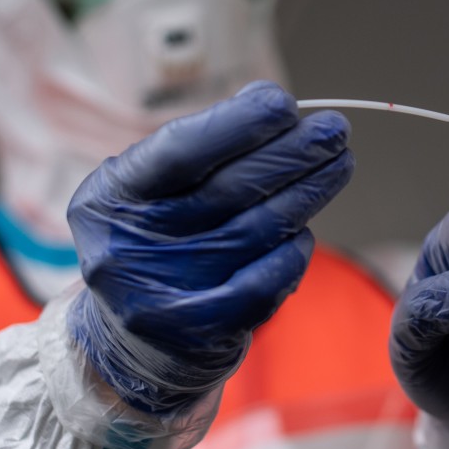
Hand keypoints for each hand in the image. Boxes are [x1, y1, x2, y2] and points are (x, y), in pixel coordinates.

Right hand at [66, 81, 353, 413]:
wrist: (129, 345)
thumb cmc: (154, 244)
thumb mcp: (150, 191)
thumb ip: (199, 150)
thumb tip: (265, 103)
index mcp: (110, 199)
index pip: (179, 152)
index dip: (236, 125)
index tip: (283, 104)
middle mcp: (128, 248)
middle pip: (227, 190)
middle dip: (290, 154)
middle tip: (334, 130)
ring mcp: (162, 295)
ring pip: (253, 233)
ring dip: (305, 194)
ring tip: (339, 164)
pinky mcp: (198, 332)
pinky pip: (261, 285)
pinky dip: (291, 254)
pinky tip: (305, 232)